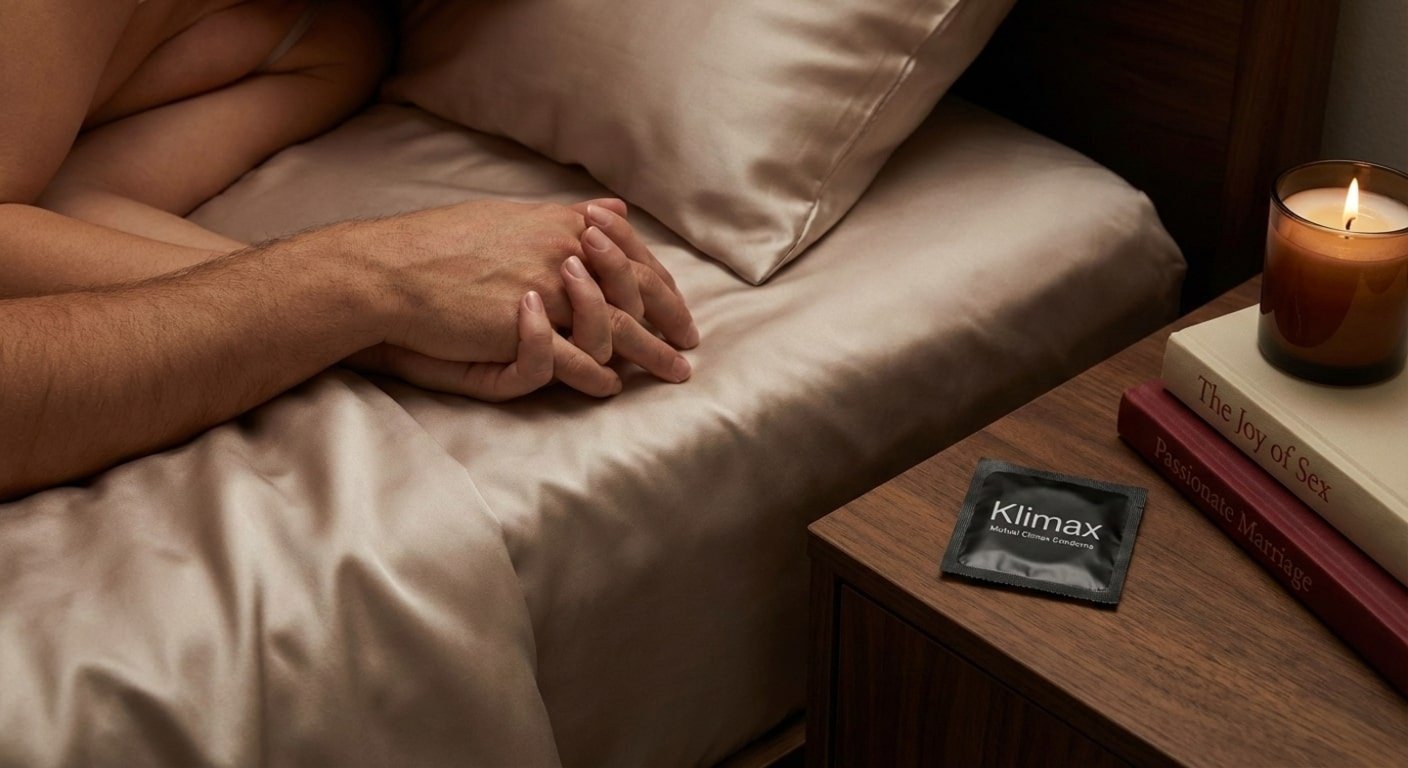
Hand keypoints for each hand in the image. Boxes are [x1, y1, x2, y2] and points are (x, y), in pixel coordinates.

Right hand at [347, 198, 690, 382]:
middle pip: (635, 290)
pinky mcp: (523, 327)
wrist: (390, 270)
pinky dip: (598, 375)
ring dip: (650, 353)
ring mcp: (546, 289)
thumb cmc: (439, 245)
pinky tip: (612, 386)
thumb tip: (613, 209)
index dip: (660, 282)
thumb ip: (565, 218)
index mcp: (563, 225)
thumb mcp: (510, 217)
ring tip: (672, 371)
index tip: (676, 304)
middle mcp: (564, 252)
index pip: (631, 256)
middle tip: (690, 341)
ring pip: (616, 327)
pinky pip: (575, 357)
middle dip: (670, 318)